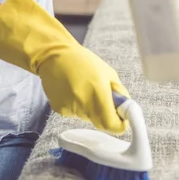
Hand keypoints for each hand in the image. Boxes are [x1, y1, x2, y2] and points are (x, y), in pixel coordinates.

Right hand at [0, 0, 128, 133]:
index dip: (119, 124)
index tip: (121, 118)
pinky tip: (71, 90)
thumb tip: (125, 110)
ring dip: (89, 108)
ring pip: (87, 118)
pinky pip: (74, 113)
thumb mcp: (108, 72)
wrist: (53, 55)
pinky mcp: (59, 109)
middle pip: (100, 123)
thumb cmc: (82, 60)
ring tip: (82, 88)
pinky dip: (76, 105)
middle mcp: (84, 103)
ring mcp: (70, 107)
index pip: (112, 125)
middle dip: (105, 114)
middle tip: (101, 97)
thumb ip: (119, 93)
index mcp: (98, 92)